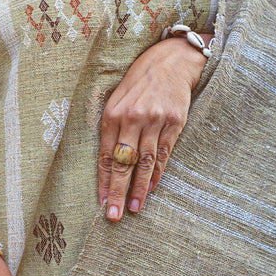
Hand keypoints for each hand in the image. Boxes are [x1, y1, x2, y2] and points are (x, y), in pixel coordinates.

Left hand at [98, 34, 211, 220]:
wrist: (171, 60)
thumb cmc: (139, 81)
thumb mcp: (117, 98)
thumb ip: (111, 127)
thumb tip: (107, 162)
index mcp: (112, 113)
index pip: (104, 155)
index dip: (102, 181)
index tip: (100, 202)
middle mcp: (133, 118)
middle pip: (123, 163)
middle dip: (118, 191)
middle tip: (113, 215)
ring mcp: (155, 121)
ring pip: (145, 162)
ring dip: (139, 189)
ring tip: (134, 209)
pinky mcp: (174, 123)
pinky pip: (164, 154)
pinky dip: (157, 173)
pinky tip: (152, 188)